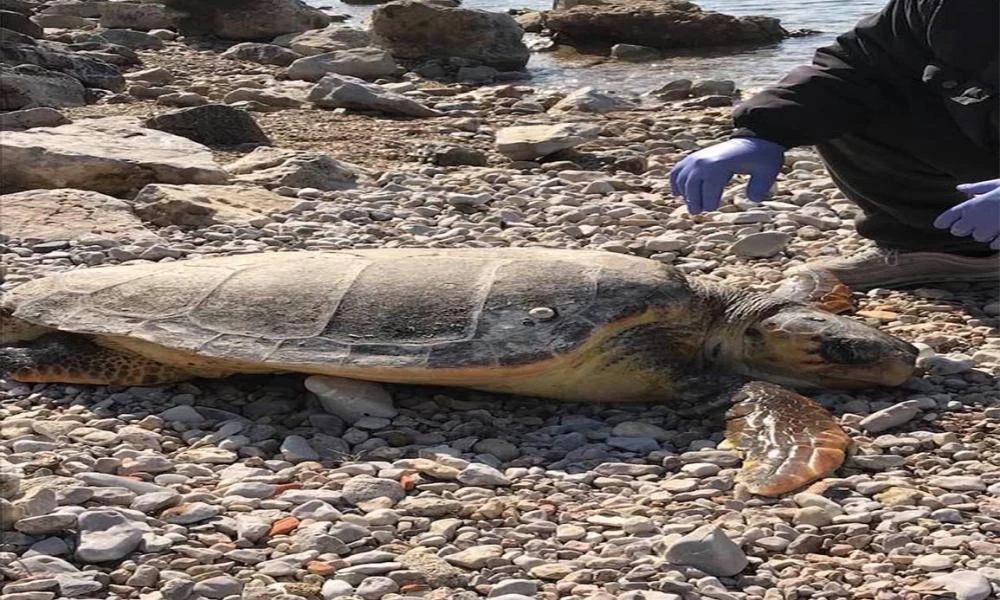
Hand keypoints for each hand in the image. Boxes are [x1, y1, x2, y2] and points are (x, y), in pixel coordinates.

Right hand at [669, 137, 784, 213]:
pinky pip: (677, 172)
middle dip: (694, 202)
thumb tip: (754, 200)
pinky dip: (675, 183)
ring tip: (693, 206)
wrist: (753, 141)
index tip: (714, 209)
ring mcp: (696, 158)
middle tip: (699, 213)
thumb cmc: (760, 159)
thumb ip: (760, 187)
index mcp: (719, 164)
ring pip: (682, 181)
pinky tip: (678, 194)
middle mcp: (703, 161)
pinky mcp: (692, 158)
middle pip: (691, 186)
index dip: (709, 202)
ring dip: (685, 195)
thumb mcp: (767, 172)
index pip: (708, 189)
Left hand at [934, 179, 999, 249]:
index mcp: (975, 204)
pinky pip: (994, 244)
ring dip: (983, 232)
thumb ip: (977, 187)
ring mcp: (991, 230)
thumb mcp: (997, 184)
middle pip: (959, 231)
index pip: (951, 216)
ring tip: (995, 220)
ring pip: (978, 237)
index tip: (939, 224)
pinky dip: (996, 239)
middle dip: (964, 226)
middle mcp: (979, 219)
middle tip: (976, 219)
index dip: (944, 220)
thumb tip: (959, 188)